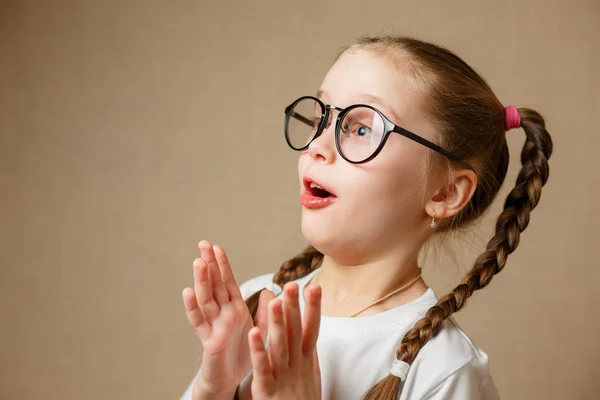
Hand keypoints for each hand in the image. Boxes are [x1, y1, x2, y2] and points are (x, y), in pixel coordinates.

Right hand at [182, 240, 274, 396]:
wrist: (231, 380)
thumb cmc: (243, 354)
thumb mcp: (259, 330)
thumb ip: (264, 311)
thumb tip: (269, 290)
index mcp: (235, 309)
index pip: (228, 282)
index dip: (222, 265)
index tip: (217, 247)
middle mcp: (222, 314)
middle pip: (214, 285)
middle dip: (209, 265)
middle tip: (203, 244)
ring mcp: (213, 326)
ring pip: (206, 299)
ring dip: (202, 281)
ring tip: (198, 262)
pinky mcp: (210, 341)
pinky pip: (200, 322)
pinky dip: (192, 308)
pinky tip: (187, 293)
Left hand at [248, 282, 321, 399]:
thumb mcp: (310, 377)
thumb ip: (309, 354)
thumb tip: (312, 334)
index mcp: (307, 362)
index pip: (311, 329)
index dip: (313, 308)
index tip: (314, 286)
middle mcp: (298, 367)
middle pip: (297, 332)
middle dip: (295, 308)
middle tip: (293, 284)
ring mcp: (284, 378)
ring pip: (280, 346)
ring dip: (278, 323)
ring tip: (276, 300)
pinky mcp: (268, 391)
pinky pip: (262, 368)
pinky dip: (258, 350)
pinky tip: (253, 333)